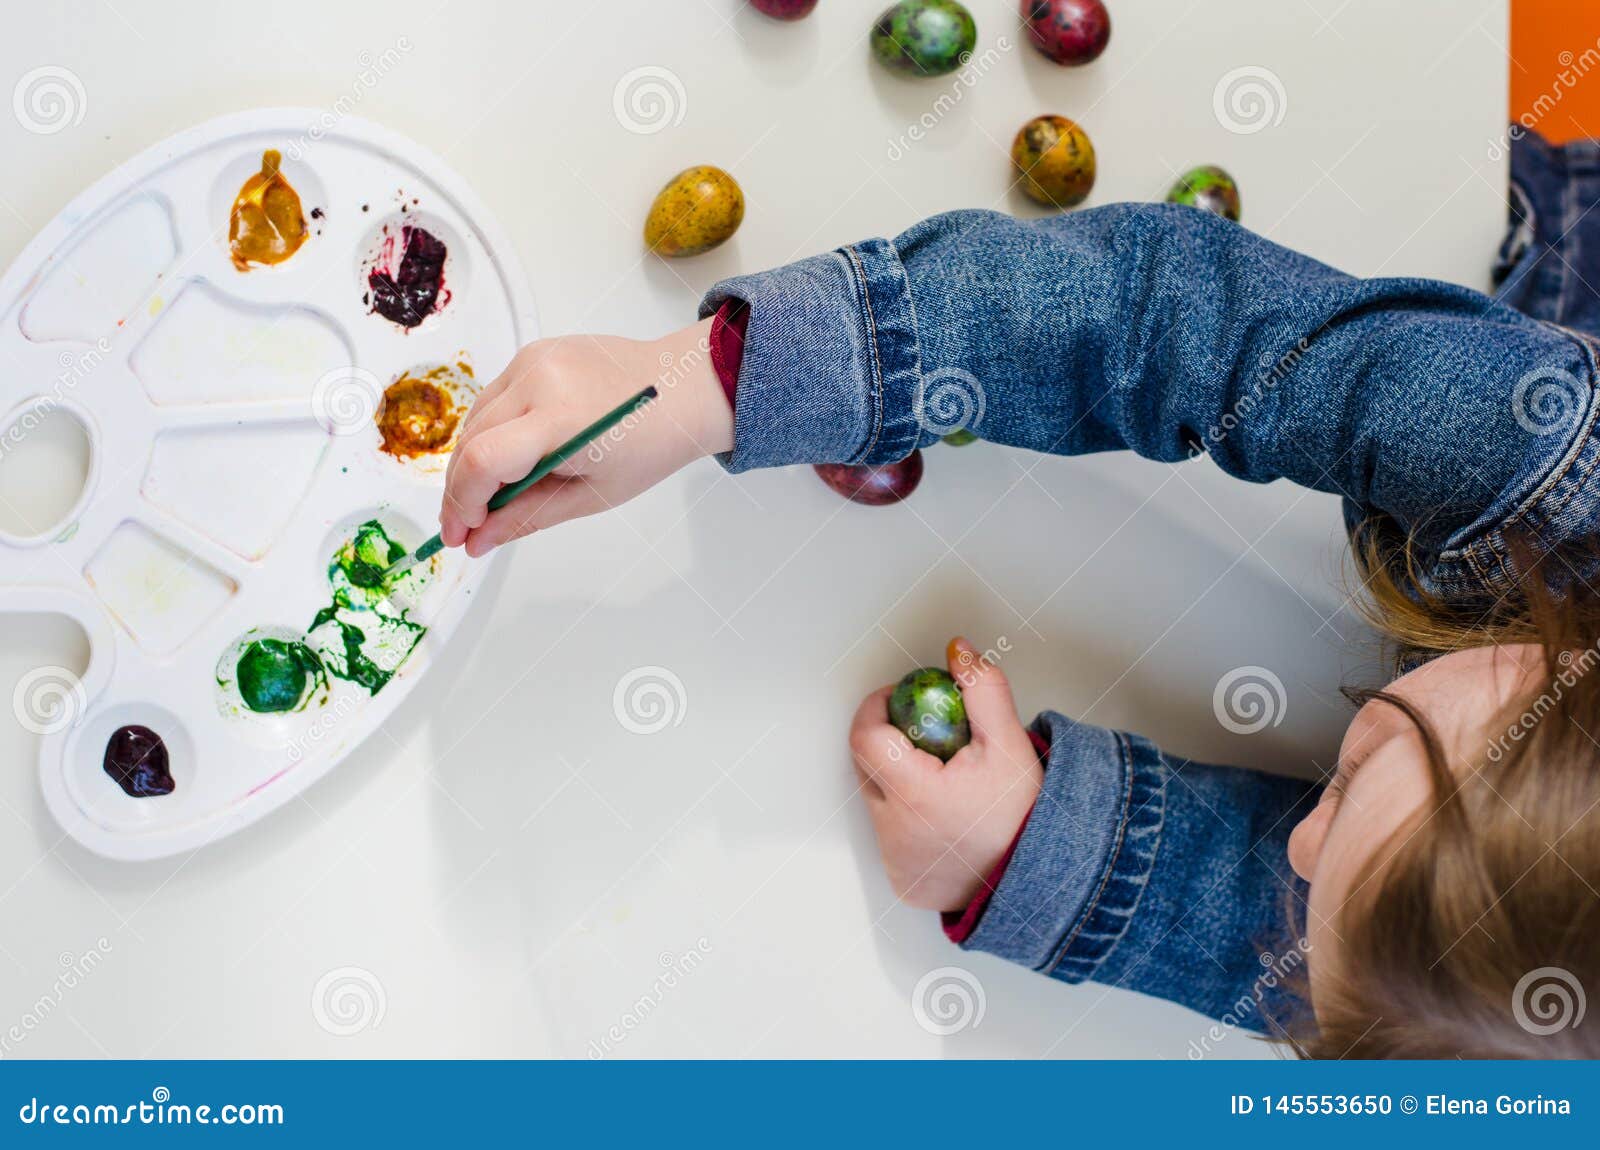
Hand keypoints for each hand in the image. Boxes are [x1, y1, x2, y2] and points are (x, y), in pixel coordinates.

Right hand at [440, 318, 731, 556]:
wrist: (683, 387)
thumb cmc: (650, 443)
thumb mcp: (592, 494)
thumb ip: (527, 516)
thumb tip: (478, 541)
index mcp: (562, 417)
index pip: (483, 460)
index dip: (461, 503)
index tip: (459, 535)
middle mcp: (539, 378)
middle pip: (469, 440)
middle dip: (460, 490)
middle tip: (465, 527)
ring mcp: (533, 359)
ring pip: (474, 418)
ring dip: (471, 460)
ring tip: (489, 497)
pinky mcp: (533, 352)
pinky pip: (494, 398)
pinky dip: (491, 431)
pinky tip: (510, 457)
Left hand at [850, 638, 1043, 911]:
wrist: (1039, 881)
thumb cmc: (1025, 817)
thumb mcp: (1009, 745)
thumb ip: (982, 690)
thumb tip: (958, 651)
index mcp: (914, 796)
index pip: (865, 738)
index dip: (875, 710)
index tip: (897, 699)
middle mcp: (895, 832)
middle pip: (866, 767)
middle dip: (887, 741)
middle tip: (924, 734)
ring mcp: (895, 859)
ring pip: (878, 801)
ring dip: (899, 781)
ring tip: (942, 775)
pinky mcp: (902, 879)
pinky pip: (892, 836)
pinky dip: (909, 818)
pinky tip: (943, 815)